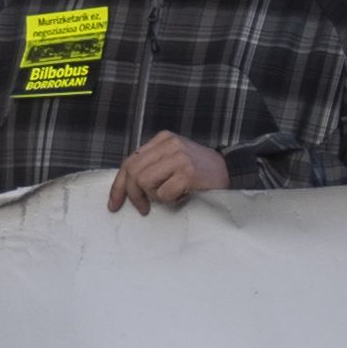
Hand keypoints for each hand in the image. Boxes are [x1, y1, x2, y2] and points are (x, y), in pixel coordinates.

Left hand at [111, 132, 234, 212]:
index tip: (115, 203)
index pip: (129, 162)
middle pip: (133, 172)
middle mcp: (170, 144)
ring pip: (144, 182)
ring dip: (155, 196)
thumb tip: (125, 185)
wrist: (232, 172)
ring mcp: (179, 157)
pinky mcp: (188, 172)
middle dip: (133, 194)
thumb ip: (152, 165)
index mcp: (163, 139)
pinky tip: (183, 195)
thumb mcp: (173, 160)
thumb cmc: (200, 172)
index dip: (119, 185)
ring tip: (171, 195)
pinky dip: (170, 200)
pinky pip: (163, 193)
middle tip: (143, 208)